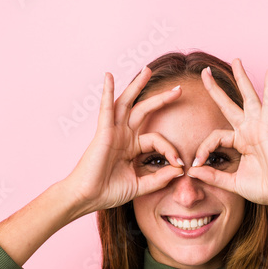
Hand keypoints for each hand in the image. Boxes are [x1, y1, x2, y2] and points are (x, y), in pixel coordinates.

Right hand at [62, 67, 185, 214]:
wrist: (87, 198)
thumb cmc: (108, 192)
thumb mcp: (139, 185)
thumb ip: (159, 179)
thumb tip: (180, 170)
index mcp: (131, 147)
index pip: (157, 139)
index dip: (170, 150)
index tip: (180, 164)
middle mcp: (123, 136)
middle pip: (144, 110)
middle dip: (161, 99)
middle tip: (179, 89)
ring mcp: (113, 132)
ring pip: (127, 103)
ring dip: (137, 86)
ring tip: (147, 70)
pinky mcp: (103, 132)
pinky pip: (106, 109)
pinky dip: (107, 92)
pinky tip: (109, 77)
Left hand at [187, 58, 267, 207]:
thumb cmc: (264, 188)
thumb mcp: (232, 182)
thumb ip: (213, 175)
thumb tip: (192, 171)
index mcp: (241, 142)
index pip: (215, 136)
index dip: (203, 148)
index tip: (196, 164)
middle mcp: (250, 131)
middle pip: (230, 105)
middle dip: (217, 89)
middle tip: (205, 72)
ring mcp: (260, 127)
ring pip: (248, 98)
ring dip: (242, 78)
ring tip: (236, 60)